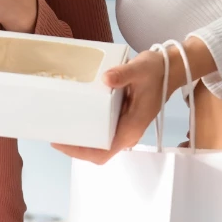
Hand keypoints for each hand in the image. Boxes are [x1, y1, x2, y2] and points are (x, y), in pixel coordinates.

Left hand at [52, 46, 190, 163]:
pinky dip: (87, 128)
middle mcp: (128, 132)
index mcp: (132, 127)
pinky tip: (74, 117)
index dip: (80, 152)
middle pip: (98, 152)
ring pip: (99, 144)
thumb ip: (124, 74)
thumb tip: (107, 79)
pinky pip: (101, 131)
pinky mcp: (121, 120)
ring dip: (80, 139)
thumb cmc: (155, 71)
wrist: (169, 69)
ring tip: (59, 127)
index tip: (60, 141)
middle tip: (53, 133)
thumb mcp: (140, 68)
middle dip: (75, 147)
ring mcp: (124, 127)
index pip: (104, 152)